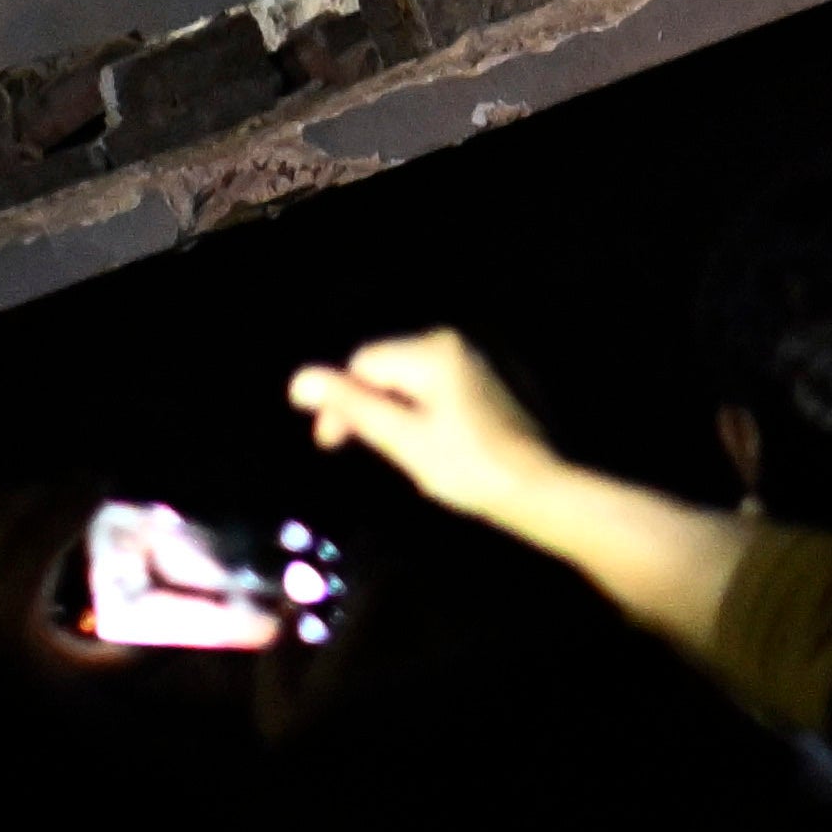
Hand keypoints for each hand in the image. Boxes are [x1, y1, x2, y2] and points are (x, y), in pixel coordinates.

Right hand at [287, 325, 570, 523]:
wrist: (533, 486)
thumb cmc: (466, 466)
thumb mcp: (403, 439)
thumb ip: (353, 407)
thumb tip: (298, 379)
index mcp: (431, 352)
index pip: (361, 364)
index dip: (338, 401)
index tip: (329, 445)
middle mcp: (448, 344)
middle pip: (380, 368)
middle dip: (360, 406)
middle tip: (348, 451)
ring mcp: (464, 362)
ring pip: (399, 380)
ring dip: (383, 413)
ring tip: (390, 452)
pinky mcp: (472, 383)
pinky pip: (423, 388)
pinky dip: (408, 413)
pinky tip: (415, 444)